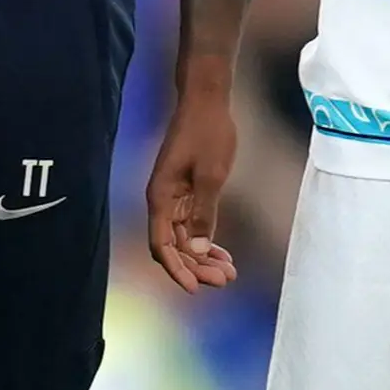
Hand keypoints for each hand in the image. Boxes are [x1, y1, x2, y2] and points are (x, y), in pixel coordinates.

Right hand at [145, 85, 240, 292]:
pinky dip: (206, 240)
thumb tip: (200, 248)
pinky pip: (192, 225)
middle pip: (173, 246)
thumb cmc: (208, 132)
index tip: (194, 289)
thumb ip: (205, 212)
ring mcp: (173, 197)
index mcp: (160, 197)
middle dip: (196, 267)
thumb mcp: (211, 174)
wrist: (207, 100)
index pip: (162, 245)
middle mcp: (162, 201)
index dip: (176, 269)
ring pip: (184, 238)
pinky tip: (223, 253)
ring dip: (203, 257)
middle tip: (225, 280)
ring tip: (229, 272)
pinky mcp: (185, 192)